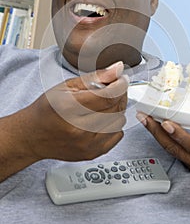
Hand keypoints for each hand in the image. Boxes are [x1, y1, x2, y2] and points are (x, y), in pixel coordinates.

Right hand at [0, 61, 127, 180]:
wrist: (33, 136)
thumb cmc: (48, 109)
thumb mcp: (66, 86)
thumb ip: (95, 77)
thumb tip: (117, 69)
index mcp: (68, 107)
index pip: (107, 96)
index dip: (120, 85)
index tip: (122, 79)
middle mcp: (78, 129)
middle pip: (115, 108)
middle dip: (119, 95)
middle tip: (113, 88)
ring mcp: (86, 144)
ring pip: (119, 122)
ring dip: (117, 109)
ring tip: (105, 104)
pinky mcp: (92, 153)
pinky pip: (117, 135)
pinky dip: (114, 124)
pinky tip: (103, 118)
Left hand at [137, 112, 189, 177]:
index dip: (179, 135)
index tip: (165, 123)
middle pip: (175, 149)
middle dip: (157, 132)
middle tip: (144, 116)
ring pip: (170, 150)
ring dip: (155, 134)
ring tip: (144, 118)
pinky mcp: (189, 164)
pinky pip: (172, 150)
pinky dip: (161, 137)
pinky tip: (153, 126)